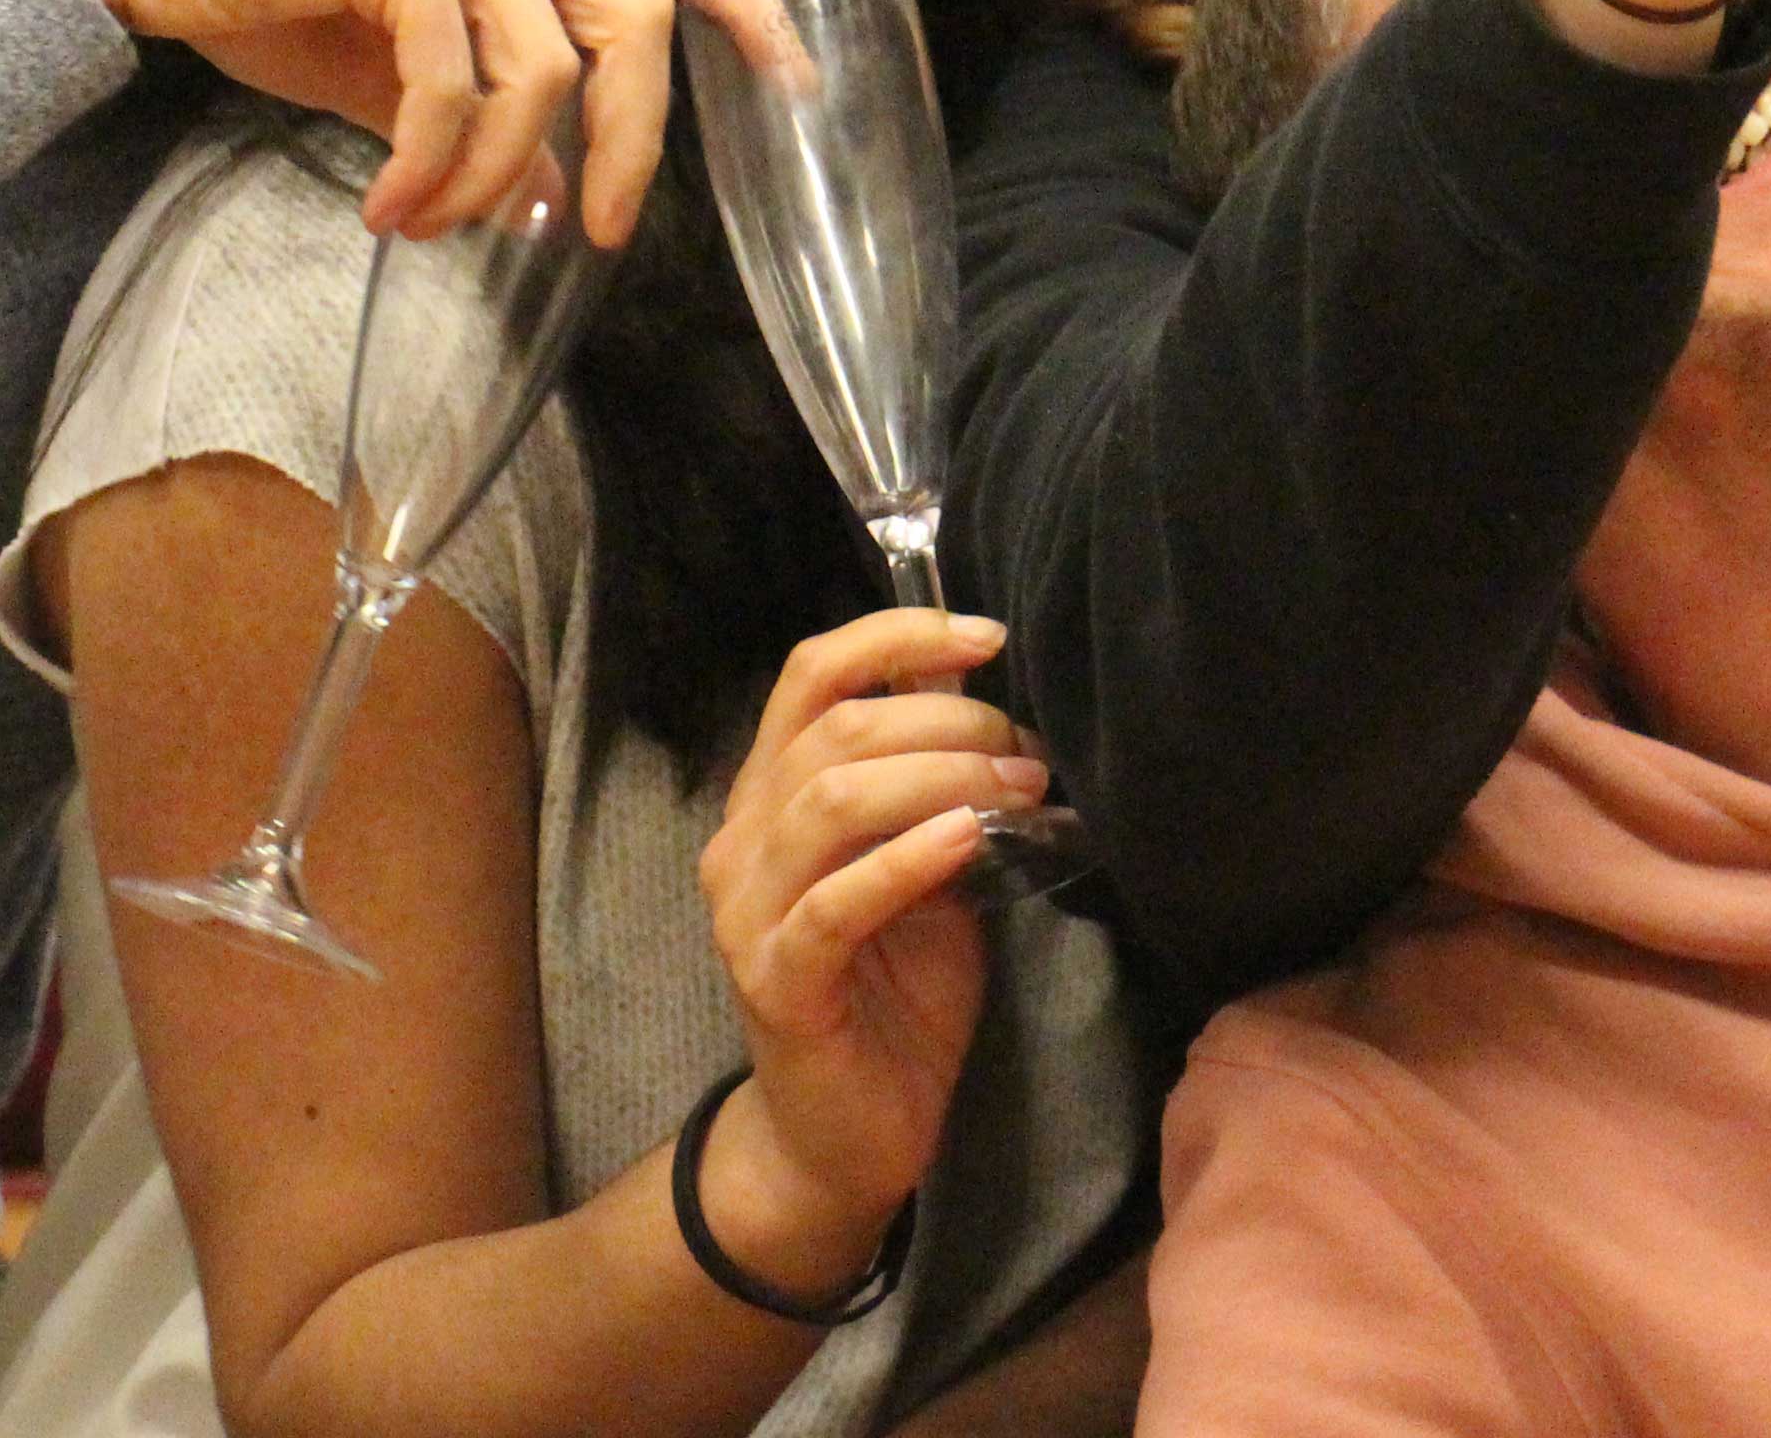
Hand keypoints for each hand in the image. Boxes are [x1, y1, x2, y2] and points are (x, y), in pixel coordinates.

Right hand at [0, 0, 780, 242]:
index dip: (747, 5)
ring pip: (545, 72)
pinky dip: (430, 169)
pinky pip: (455, 88)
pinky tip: (384, 210)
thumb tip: (538, 206)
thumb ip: (472, 115)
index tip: (793, 84)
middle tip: (593, 231)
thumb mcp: (383, 61)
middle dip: (632, 140)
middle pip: (641, 15)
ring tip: (423, 226)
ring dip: (492, 178)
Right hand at [689, 606, 1037, 1303]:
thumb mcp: (930, 866)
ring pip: (830, 800)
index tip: (988, 638)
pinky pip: (836, 902)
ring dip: (938, 778)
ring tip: (1018, 786)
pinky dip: (908, 859)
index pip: (811, 673)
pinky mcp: (776, 981)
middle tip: (1027, 747)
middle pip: (835, 728)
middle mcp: (742, 838)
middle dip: (947, 720)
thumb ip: (939, 785)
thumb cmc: (895, 994)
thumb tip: (991, 692)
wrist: (848, 1135)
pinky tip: (970, 839)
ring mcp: (748, 911)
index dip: (897, 636)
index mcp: (772, 794)